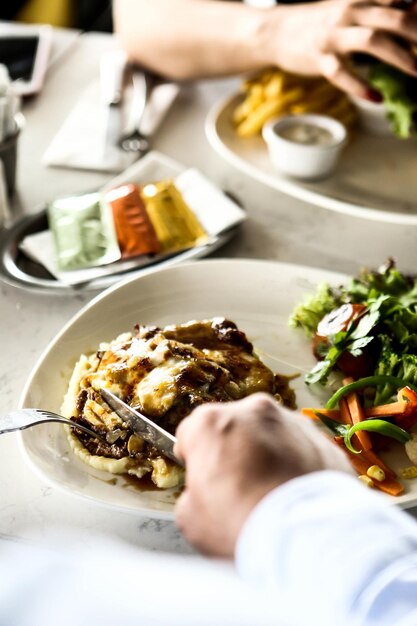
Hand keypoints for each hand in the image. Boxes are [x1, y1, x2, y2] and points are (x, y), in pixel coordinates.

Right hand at [174, 393, 350, 557]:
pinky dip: (296, 464)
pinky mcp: (321, 438)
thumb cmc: (241, 523)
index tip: (202, 479)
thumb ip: (192, 494)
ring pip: (270, 434)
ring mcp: (291, 420)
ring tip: (272, 493)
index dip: (194, 459)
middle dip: (234, 452)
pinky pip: (300, 448)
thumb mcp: (191, 518)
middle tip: (239, 489)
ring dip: (267, 454)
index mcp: (211, 422)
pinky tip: (296, 495)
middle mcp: (251, 410)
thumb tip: (203, 495)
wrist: (307, 536)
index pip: (191, 433)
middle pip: (233, 428)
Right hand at [266, 0, 416, 98]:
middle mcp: (349, 12)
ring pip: (372, 41)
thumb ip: (382, 11)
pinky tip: (376, 97)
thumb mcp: (352, 9)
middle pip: (393, 19)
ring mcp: (333, 36)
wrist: (278, 31)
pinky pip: (341, 73)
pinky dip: (359, 86)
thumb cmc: (322, 22)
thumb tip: (413, 11)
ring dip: (399, 57)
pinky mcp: (318, 59)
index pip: (398, 1)